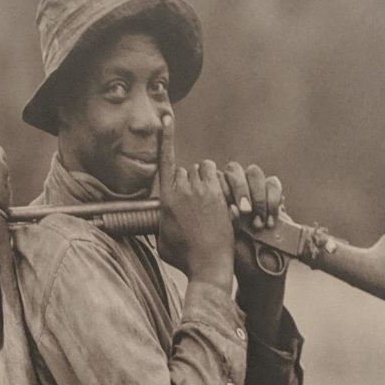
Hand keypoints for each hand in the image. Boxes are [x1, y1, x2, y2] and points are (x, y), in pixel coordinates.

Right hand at [155, 116, 234, 288]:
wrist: (208, 265)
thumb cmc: (185, 258)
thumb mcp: (163, 242)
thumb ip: (161, 223)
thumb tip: (161, 219)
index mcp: (166, 200)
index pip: (164, 162)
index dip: (166, 138)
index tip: (167, 120)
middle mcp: (181, 190)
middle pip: (185, 170)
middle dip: (190, 182)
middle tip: (198, 203)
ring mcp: (201, 191)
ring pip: (203, 169)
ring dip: (205, 180)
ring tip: (211, 199)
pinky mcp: (218, 194)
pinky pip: (218, 175)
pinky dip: (219, 183)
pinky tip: (223, 197)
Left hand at [221, 161, 283, 287]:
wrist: (259, 268)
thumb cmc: (236, 256)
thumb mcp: (224, 240)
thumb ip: (223, 221)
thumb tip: (230, 208)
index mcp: (216, 196)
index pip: (216, 176)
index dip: (222, 188)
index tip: (229, 209)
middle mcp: (234, 189)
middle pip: (234, 169)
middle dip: (240, 190)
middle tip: (246, 213)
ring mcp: (254, 190)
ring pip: (254, 173)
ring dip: (257, 196)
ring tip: (259, 223)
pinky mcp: (274, 196)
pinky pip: (273, 184)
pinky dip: (272, 201)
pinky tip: (271, 222)